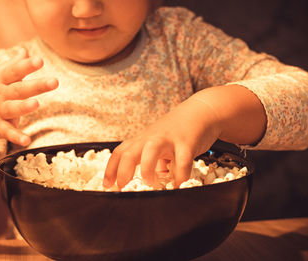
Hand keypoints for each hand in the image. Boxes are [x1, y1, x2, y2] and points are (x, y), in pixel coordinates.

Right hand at [0, 48, 57, 145]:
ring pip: (11, 109)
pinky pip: (6, 132)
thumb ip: (13, 65)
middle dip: (37, 86)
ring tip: (36, 104)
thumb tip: (25, 50)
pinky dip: (16, 137)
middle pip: (18, 89)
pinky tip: (27, 141)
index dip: (27, 66)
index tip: (40, 60)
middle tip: (55, 81)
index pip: (14, 71)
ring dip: (23, 107)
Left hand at [103, 98, 221, 188]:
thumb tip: (150, 181)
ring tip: (150, 184)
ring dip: (147, 168)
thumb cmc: (176, 131)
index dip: (111, 169)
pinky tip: (179, 186)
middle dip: (123, 171)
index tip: (107, 185)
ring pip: (151, 150)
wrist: (200, 112)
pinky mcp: (187, 143)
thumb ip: (152, 161)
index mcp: (142, 140)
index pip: (120, 153)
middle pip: (130, 152)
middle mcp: (151, 139)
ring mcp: (168, 140)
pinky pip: (182, 161)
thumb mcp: (159, 144)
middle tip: (123, 189)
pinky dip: (180, 176)